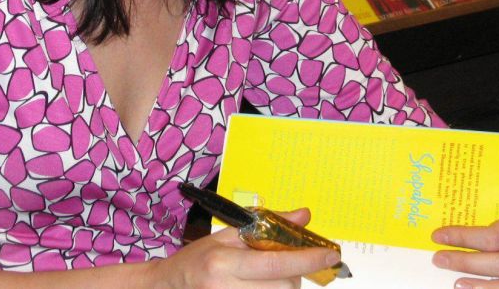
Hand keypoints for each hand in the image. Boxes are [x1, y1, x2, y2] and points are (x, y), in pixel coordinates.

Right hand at [154, 208, 341, 288]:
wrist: (168, 287)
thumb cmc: (198, 260)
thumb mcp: (228, 234)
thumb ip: (267, 224)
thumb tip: (303, 216)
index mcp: (224, 263)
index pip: (276, 264)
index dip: (307, 259)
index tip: (330, 254)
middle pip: (284, 286)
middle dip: (294, 274)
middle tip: (287, 264)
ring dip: (285, 287)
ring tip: (272, 277)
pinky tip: (266, 285)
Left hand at [430, 204, 498, 288]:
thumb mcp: (497, 205)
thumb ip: (478, 209)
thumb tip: (440, 212)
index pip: (494, 235)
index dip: (465, 238)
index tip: (439, 236)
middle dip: (467, 263)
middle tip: (439, 259)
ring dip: (482, 286)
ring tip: (457, 283)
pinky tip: (474, 288)